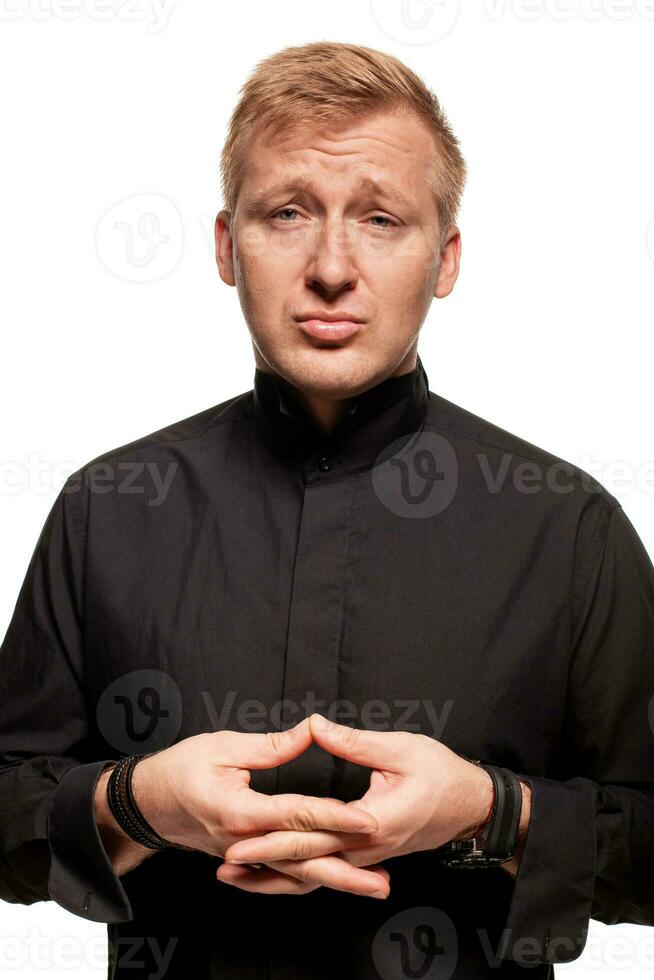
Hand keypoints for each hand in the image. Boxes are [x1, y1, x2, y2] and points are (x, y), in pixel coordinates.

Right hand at [130, 716, 388, 897]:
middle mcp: (244, 842)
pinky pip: (280, 876)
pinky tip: (333, 882)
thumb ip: (271, 745)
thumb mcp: (222, 746)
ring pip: (295, 876)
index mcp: (240, 810)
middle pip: (303, 862)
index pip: (297, 815)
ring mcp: (243, 856)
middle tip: (385, 880)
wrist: (144, 803)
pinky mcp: (244, 859)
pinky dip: (309, 880)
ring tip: (372, 886)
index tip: (367, 820)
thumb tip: (311, 731)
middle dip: (347, 871)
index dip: (335, 818)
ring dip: (336, 882)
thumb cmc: (180, 768)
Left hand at [219, 714, 492, 892]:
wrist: (474, 806)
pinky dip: (297, 876)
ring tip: (236, 879)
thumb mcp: (400, 748)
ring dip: (275, 877)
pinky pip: (327, 871)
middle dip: (263, 864)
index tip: (238, 840)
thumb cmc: (442, 773)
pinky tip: (274, 874)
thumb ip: (353, 741)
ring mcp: (368, 857)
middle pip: (306, 861)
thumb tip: (314, 724)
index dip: (273, 837)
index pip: (313, 833)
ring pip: (314, 874)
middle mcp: (367, 848)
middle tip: (224, 866)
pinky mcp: (368, 856)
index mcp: (372, 822)